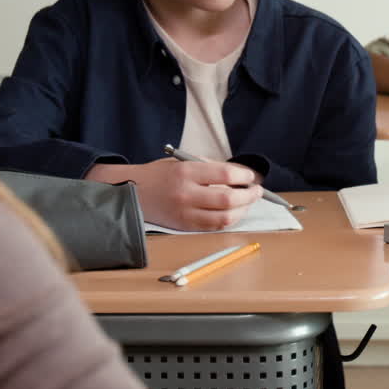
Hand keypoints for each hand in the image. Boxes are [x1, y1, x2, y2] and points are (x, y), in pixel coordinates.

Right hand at [87, 159, 263, 230]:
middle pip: (228, 199)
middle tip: (256, 191)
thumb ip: (210, 166)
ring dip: (242, 211)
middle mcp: (186, 193)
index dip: (245, 177)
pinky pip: (213, 227)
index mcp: (186, 172)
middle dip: (249, 196)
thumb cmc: (160, 174)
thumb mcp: (182, 161)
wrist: (132, 192)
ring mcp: (185, 213)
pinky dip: (228, 221)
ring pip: (224, 217)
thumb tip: (240, 174)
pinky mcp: (183, 226)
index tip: (252, 177)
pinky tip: (234, 214)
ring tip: (248, 203)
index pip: (226, 175)